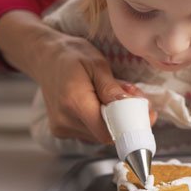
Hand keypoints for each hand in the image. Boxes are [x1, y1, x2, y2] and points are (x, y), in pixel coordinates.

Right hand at [0, 11, 156, 143]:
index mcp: (74, 102)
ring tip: (116, 95)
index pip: (107, 132)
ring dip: (115, 119)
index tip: (145, 115)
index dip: (129, 127)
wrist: (44, 57)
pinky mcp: (61, 129)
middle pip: (106, 134)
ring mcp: (61, 127)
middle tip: (134, 97)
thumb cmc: (72, 56)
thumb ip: (112, 88)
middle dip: (125, 119)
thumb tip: (129, 107)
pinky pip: (90, 132)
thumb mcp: (97, 64)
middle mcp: (65, 120)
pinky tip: (102, 102)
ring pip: (100, 135)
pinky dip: (102, 120)